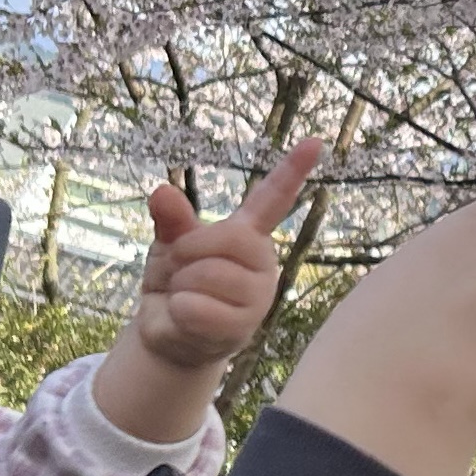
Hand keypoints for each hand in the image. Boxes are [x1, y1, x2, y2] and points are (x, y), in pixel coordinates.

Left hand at [132, 137, 323, 372]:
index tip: (314, 141)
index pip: (273, 197)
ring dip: (180, 285)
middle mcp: (262, 261)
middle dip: (187, 251)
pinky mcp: (243, 328)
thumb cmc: (178, 281)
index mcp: (248, 234)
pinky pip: (196, 308)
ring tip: (185, 295)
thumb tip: (162, 191)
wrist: (171, 334)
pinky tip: (186, 317)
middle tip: (179, 268)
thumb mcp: (170, 243)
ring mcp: (257, 296)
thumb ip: (172, 219)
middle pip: (225, 239)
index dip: (292, 170)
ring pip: (206, 275)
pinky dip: (178, 311)